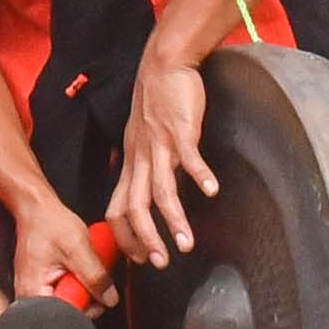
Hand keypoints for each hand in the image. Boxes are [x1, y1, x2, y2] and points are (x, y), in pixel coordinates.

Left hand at [106, 49, 220, 267]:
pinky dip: (199, 175)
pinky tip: (211, 189)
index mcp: (131, 164)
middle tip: (161, 262)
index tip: (141, 257)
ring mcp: (160, 146)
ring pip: (160, 190)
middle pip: (135, 208)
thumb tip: (141, 191)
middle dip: (146, 239)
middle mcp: (141, 159)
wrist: (163, 65)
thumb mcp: (139, 139)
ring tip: (186, 243)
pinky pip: (189, 157)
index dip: (125, 237)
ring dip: (173, 219)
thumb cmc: (156, 103)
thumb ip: (141, 166)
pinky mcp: (181, 131)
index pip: (117, 209)